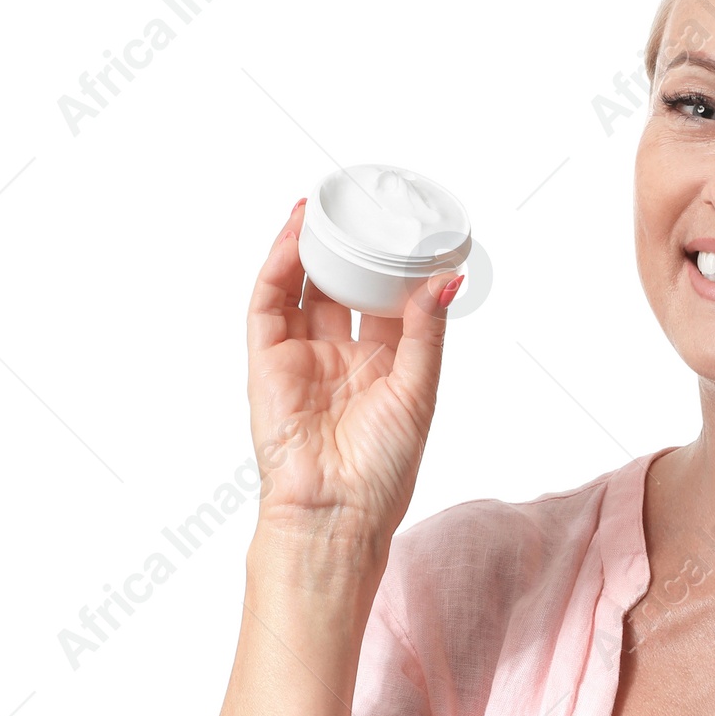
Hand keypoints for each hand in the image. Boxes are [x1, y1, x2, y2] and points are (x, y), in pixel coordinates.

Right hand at [246, 199, 464, 551]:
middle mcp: (342, 359)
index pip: (388, 306)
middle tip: (363, 206)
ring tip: (327, 203)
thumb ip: (426, 332)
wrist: (335, 512)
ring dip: (313, 247)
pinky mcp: (267, 360)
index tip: (410, 232)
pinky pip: (270, 301)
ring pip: (305, 288)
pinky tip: (298, 230)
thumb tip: (447, 279)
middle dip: (351, 250)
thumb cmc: (382, 470)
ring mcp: (302, 357)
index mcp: (384, 370)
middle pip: (343, 289)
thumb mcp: (418, 391)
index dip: (394, 269)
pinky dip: (281, 263)